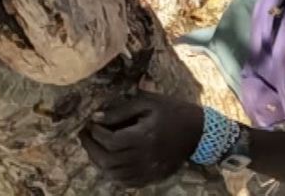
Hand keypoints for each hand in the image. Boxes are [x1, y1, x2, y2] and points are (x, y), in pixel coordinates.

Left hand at [80, 91, 203, 186]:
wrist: (199, 131)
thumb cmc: (172, 111)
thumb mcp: (147, 102)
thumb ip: (120, 111)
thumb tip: (96, 117)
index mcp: (145, 136)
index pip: (111, 142)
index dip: (95, 134)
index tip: (90, 124)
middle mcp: (147, 157)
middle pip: (109, 161)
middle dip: (91, 148)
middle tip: (85, 136)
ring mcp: (151, 170)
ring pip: (116, 175)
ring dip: (99, 163)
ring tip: (94, 148)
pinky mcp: (155, 177)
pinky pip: (129, 183)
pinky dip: (114, 175)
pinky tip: (109, 162)